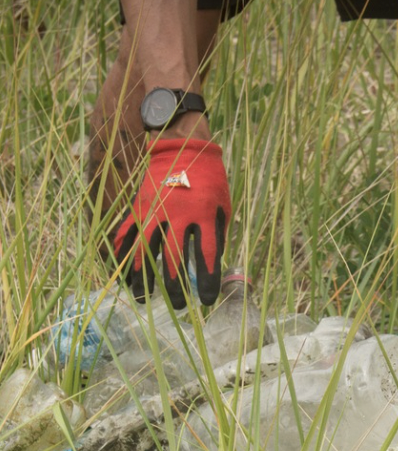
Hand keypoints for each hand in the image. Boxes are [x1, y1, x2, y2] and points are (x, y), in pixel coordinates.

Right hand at [113, 137, 230, 305]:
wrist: (183, 145)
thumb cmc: (210, 180)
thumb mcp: (223, 207)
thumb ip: (217, 236)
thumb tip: (211, 268)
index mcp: (204, 214)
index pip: (206, 256)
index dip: (207, 282)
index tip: (206, 301)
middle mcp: (177, 214)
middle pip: (173, 258)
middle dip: (174, 286)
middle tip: (176, 305)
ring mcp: (154, 209)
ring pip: (145, 249)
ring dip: (142, 276)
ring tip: (142, 297)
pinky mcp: (139, 206)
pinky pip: (127, 233)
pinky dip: (122, 255)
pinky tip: (121, 273)